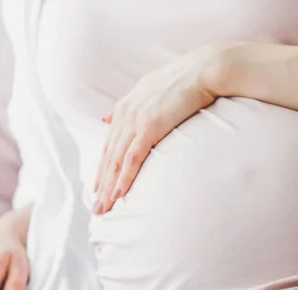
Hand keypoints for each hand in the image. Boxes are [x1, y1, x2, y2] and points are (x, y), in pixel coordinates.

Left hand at [93, 45, 225, 214]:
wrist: (201, 71)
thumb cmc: (182, 81)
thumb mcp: (147, 89)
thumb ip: (128, 106)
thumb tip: (109, 118)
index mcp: (124, 107)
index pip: (109, 145)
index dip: (103, 168)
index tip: (99, 187)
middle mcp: (124, 115)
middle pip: (108, 157)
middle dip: (101, 184)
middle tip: (97, 208)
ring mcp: (135, 121)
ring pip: (116, 162)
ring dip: (109, 187)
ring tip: (104, 209)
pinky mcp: (149, 128)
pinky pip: (132, 159)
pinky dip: (124, 178)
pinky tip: (119, 194)